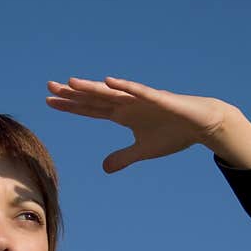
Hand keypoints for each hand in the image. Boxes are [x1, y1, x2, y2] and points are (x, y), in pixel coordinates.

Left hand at [46, 76, 232, 173]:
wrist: (202, 124)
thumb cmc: (174, 133)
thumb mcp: (143, 151)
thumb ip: (123, 157)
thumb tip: (104, 168)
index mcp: (123, 114)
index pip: (90, 110)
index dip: (71, 106)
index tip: (49, 102)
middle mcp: (127, 103)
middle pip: (95, 98)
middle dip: (72, 94)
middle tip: (48, 87)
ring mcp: (142, 99)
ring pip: (112, 93)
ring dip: (92, 88)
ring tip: (70, 83)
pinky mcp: (159, 98)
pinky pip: (139, 92)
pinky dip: (125, 87)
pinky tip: (109, 81)